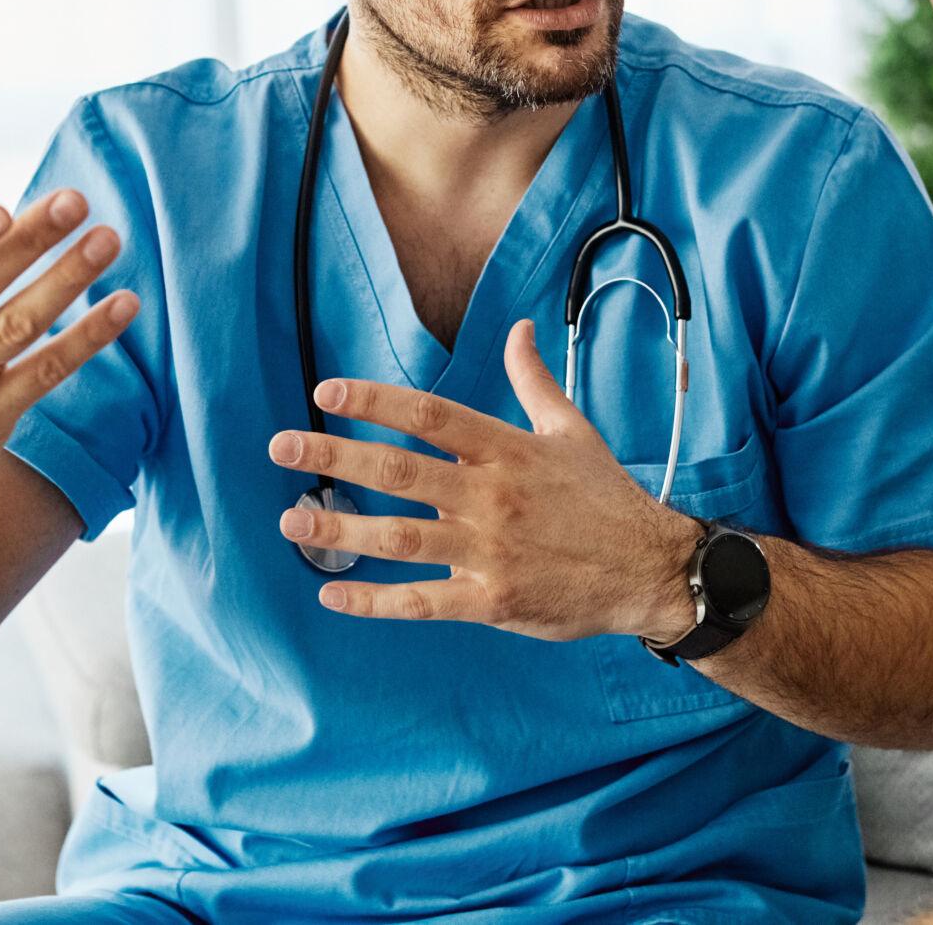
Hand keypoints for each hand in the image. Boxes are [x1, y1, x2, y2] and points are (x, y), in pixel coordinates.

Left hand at [267, 318, 700, 641]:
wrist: (651, 569)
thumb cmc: (605, 497)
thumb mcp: (572, 430)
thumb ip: (533, 381)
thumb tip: (519, 329)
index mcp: (507, 449)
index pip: (429, 416)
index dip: (374, 400)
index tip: (325, 391)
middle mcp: (492, 497)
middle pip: (400, 470)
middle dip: (335, 455)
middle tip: (281, 446)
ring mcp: (491, 552)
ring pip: (400, 538)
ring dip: (340, 529)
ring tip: (293, 520)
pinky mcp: (494, 602)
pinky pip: (422, 602)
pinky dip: (374, 601)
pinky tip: (333, 594)